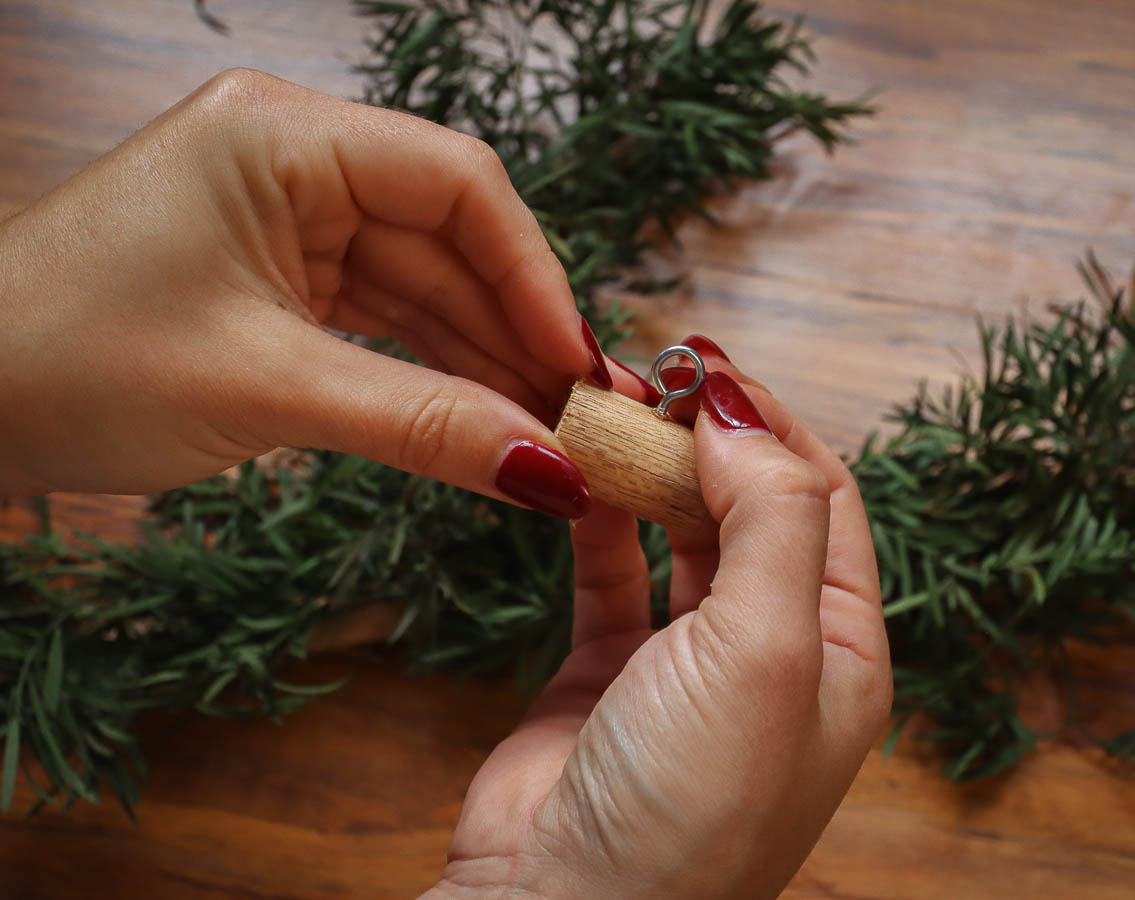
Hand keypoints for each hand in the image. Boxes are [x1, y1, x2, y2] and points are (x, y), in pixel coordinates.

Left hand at [0, 69, 617, 516]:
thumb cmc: (72, 362)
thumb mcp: (269, 388)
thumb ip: (424, 424)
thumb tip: (550, 472)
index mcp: (282, 136)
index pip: (457, 184)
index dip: (534, 275)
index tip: (577, 367)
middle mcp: (293, 161)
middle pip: (450, 240)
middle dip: (516, 332)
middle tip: (582, 420)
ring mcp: (285, 220)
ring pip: (422, 286)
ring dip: (482, 360)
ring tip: (548, 436)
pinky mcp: (276, 278)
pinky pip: (380, 318)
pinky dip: (430, 371)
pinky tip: (481, 421)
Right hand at [431, 348, 891, 898]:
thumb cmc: (690, 804)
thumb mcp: (767, 650)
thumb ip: (772, 518)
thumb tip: (740, 415)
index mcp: (840, 650)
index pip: (821, 498)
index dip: (770, 422)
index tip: (704, 365)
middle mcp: (772, 651)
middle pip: (748, 505)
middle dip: (704, 436)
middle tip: (648, 372)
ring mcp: (687, 661)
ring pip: (679, 531)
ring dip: (650, 467)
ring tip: (609, 403)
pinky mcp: (607, 669)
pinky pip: (610, 572)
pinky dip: (597, 519)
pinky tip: (579, 473)